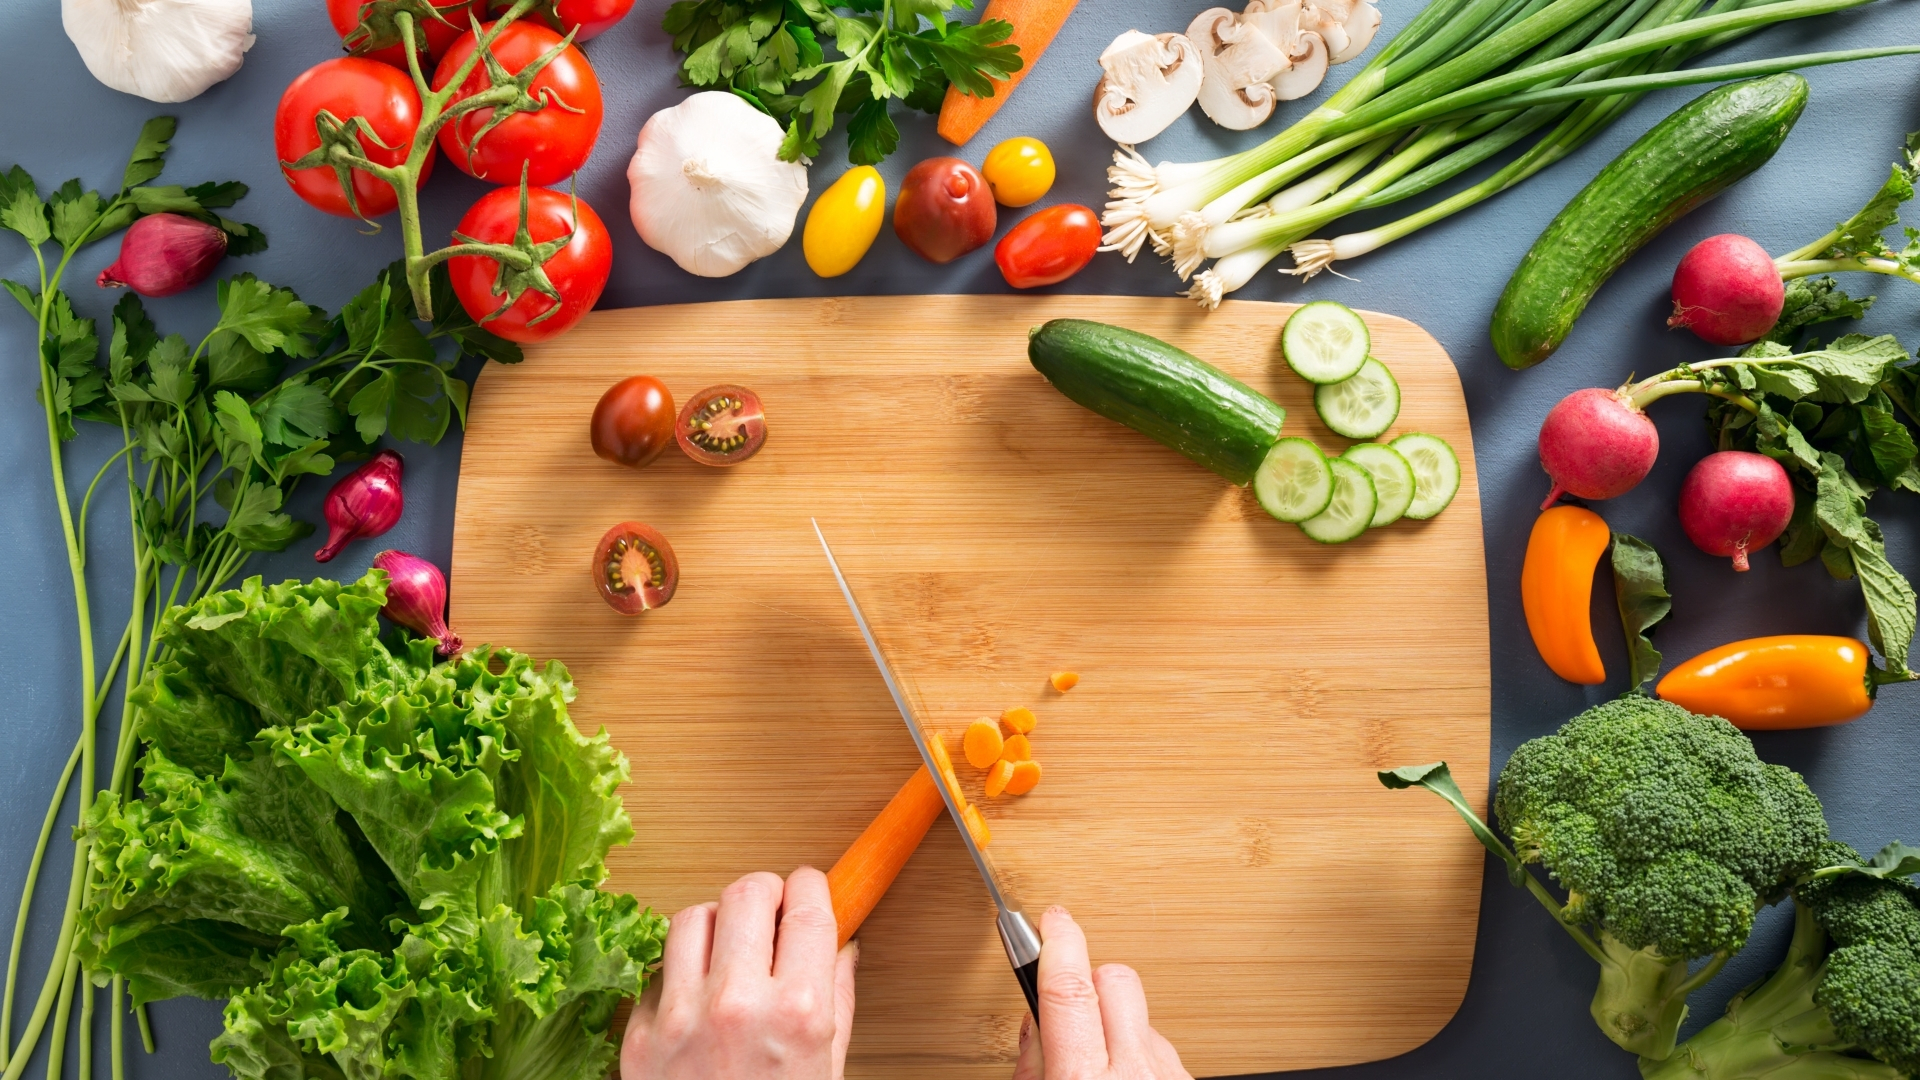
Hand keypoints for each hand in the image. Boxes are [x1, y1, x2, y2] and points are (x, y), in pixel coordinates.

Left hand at [623, 867, 857, 1079]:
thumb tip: (840, 946)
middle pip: (746, 893)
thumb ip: (836, 1000)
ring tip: (729, 949)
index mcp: (797, 1012)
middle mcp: (736, 1006)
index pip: (807, 907)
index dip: (811, 887)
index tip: (810, 889)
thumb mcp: (830, 1067)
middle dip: (765, 894)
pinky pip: (656, 972)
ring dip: (716, 924)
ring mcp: (680, 1020)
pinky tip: (697, 998)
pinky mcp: (639, 1038)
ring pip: (691, 918)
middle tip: (771, 911)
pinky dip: (678, 974)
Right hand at [1012, 907, 1191, 1079]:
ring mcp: (1167, 1074)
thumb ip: (1033, 1064)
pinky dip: (1138, 1053)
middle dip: (1090, 981)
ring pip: (1140, 1014)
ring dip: (1115, 1024)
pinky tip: (1123, 1076)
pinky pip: (1160, 1044)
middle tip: (1070, 1010)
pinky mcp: (1185, 1078)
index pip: (1070, 988)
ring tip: (1098, 1061)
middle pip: (1117, 981)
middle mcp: (1134, 1072)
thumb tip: (1037, 1021)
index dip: (1059, 943)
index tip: (1053, 920)